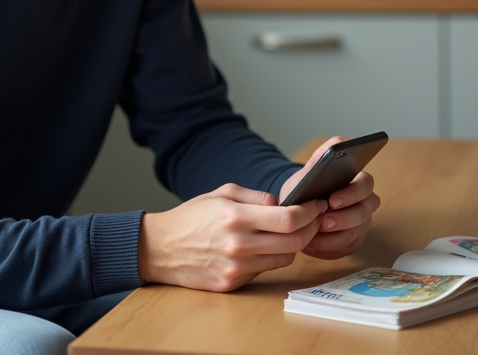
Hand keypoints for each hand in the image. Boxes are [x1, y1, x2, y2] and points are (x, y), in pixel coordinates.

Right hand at [138, 183, 324, 291]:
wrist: (160, 249)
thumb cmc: (192, 217)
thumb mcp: (222, 193)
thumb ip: (256, 197)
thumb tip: (283, 205)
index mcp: (236, 217)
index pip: (289, 219)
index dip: (310, 212)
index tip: (316, 205)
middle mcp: (238, 245)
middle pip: (295, 242)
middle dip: (311, 229)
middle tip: (313, 219)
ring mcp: (236, 268)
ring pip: (284, 258)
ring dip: (292, 245)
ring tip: (287, 232)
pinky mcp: (232, 283)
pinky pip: (264, 270)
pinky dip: (270, 257)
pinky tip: (263, 246)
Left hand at [279, 136, 380, 259]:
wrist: (297, 207)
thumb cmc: (306, 186)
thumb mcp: (310, 168)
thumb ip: (323, 154)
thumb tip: (339, 144)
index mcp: (358, 182)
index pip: (365, 185)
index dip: (351, 193)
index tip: (332, 199)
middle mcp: (365, 202)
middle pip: (364, 211)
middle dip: (344, 218)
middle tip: (324, 222)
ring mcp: (361, 223)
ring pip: (356, 232)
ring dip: (334, 235)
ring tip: (313, 236)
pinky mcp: (353, 241)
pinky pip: (346, 247)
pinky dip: (329, 247)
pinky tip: (313, 244)